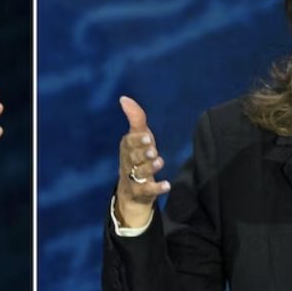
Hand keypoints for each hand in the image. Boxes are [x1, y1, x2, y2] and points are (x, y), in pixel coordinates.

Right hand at [115, 96, 170, 227]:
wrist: (132, 190)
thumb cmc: (137, 157)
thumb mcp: (138, 137)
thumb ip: (135, 118)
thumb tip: (124, 98)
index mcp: (126, 149)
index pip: (128, 144)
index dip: (137, 141)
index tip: (148, 137)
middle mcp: (127, 164)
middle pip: (132, 158)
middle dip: (142, 154)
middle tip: (153, 150)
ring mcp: (133, 179)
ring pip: (140, 173)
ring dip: (150, 168)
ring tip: (160, 162)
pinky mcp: (141, 192)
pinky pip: (148, 191)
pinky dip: (157, 188)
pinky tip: (167, 185)